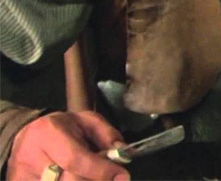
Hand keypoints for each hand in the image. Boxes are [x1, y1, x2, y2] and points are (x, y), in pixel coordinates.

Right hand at [7, 111, 128, 180]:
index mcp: (49, 133)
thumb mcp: (87, 121)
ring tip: (95, 177)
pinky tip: (79, 180)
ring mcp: (22, 177)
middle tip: (110, 179)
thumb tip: (123, 154)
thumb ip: (107, 135)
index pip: (75, 159)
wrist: (26, 137)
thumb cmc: (62, 128)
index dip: (101, 171)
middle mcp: (31, 157)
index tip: (122, 176)